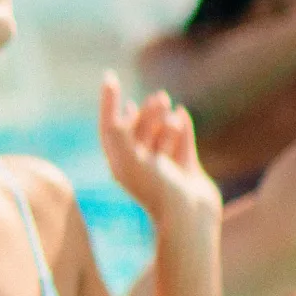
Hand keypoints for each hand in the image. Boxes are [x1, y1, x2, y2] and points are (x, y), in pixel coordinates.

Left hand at [98, 74, 219, 227]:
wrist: (188, 217)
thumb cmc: (155, 188)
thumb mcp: (128, 158)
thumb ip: (117, 130)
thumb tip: (116, 105)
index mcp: (121, 164)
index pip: (110, 128)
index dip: (107, 103)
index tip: (109, 78)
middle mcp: (141, 167)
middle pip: (138, 130)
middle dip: (145, 112)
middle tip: (158, 97)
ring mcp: (165, 169)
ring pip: (160, 135)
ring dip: (162, 118)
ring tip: (166, 103)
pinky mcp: (186, 171)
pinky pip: (182, 143)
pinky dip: (181, 127)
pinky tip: (181, 113)